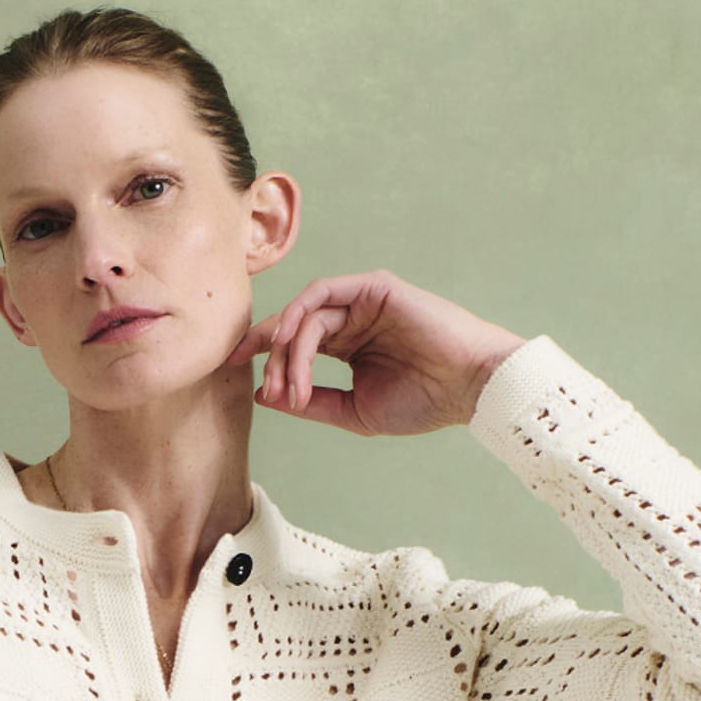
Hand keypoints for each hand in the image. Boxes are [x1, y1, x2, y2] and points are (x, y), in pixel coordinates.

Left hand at [221, 270, 525, 436]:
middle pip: (292, 329)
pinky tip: (289, 341)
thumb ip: (311, 402)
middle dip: (269, 358)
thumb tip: (265, 394)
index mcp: (348, 347)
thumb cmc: (423, 403)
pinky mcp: (371, 288)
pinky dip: (300, 315)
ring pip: (304, 316)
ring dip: (287, 351)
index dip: (263, 358)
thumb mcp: (355, 412)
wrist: (467, 389)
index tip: (233, 374)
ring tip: (289, 385)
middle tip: (267, 390)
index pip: (294, 345)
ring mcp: (361, 302)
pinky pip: (323, 295)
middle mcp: (351, 320)